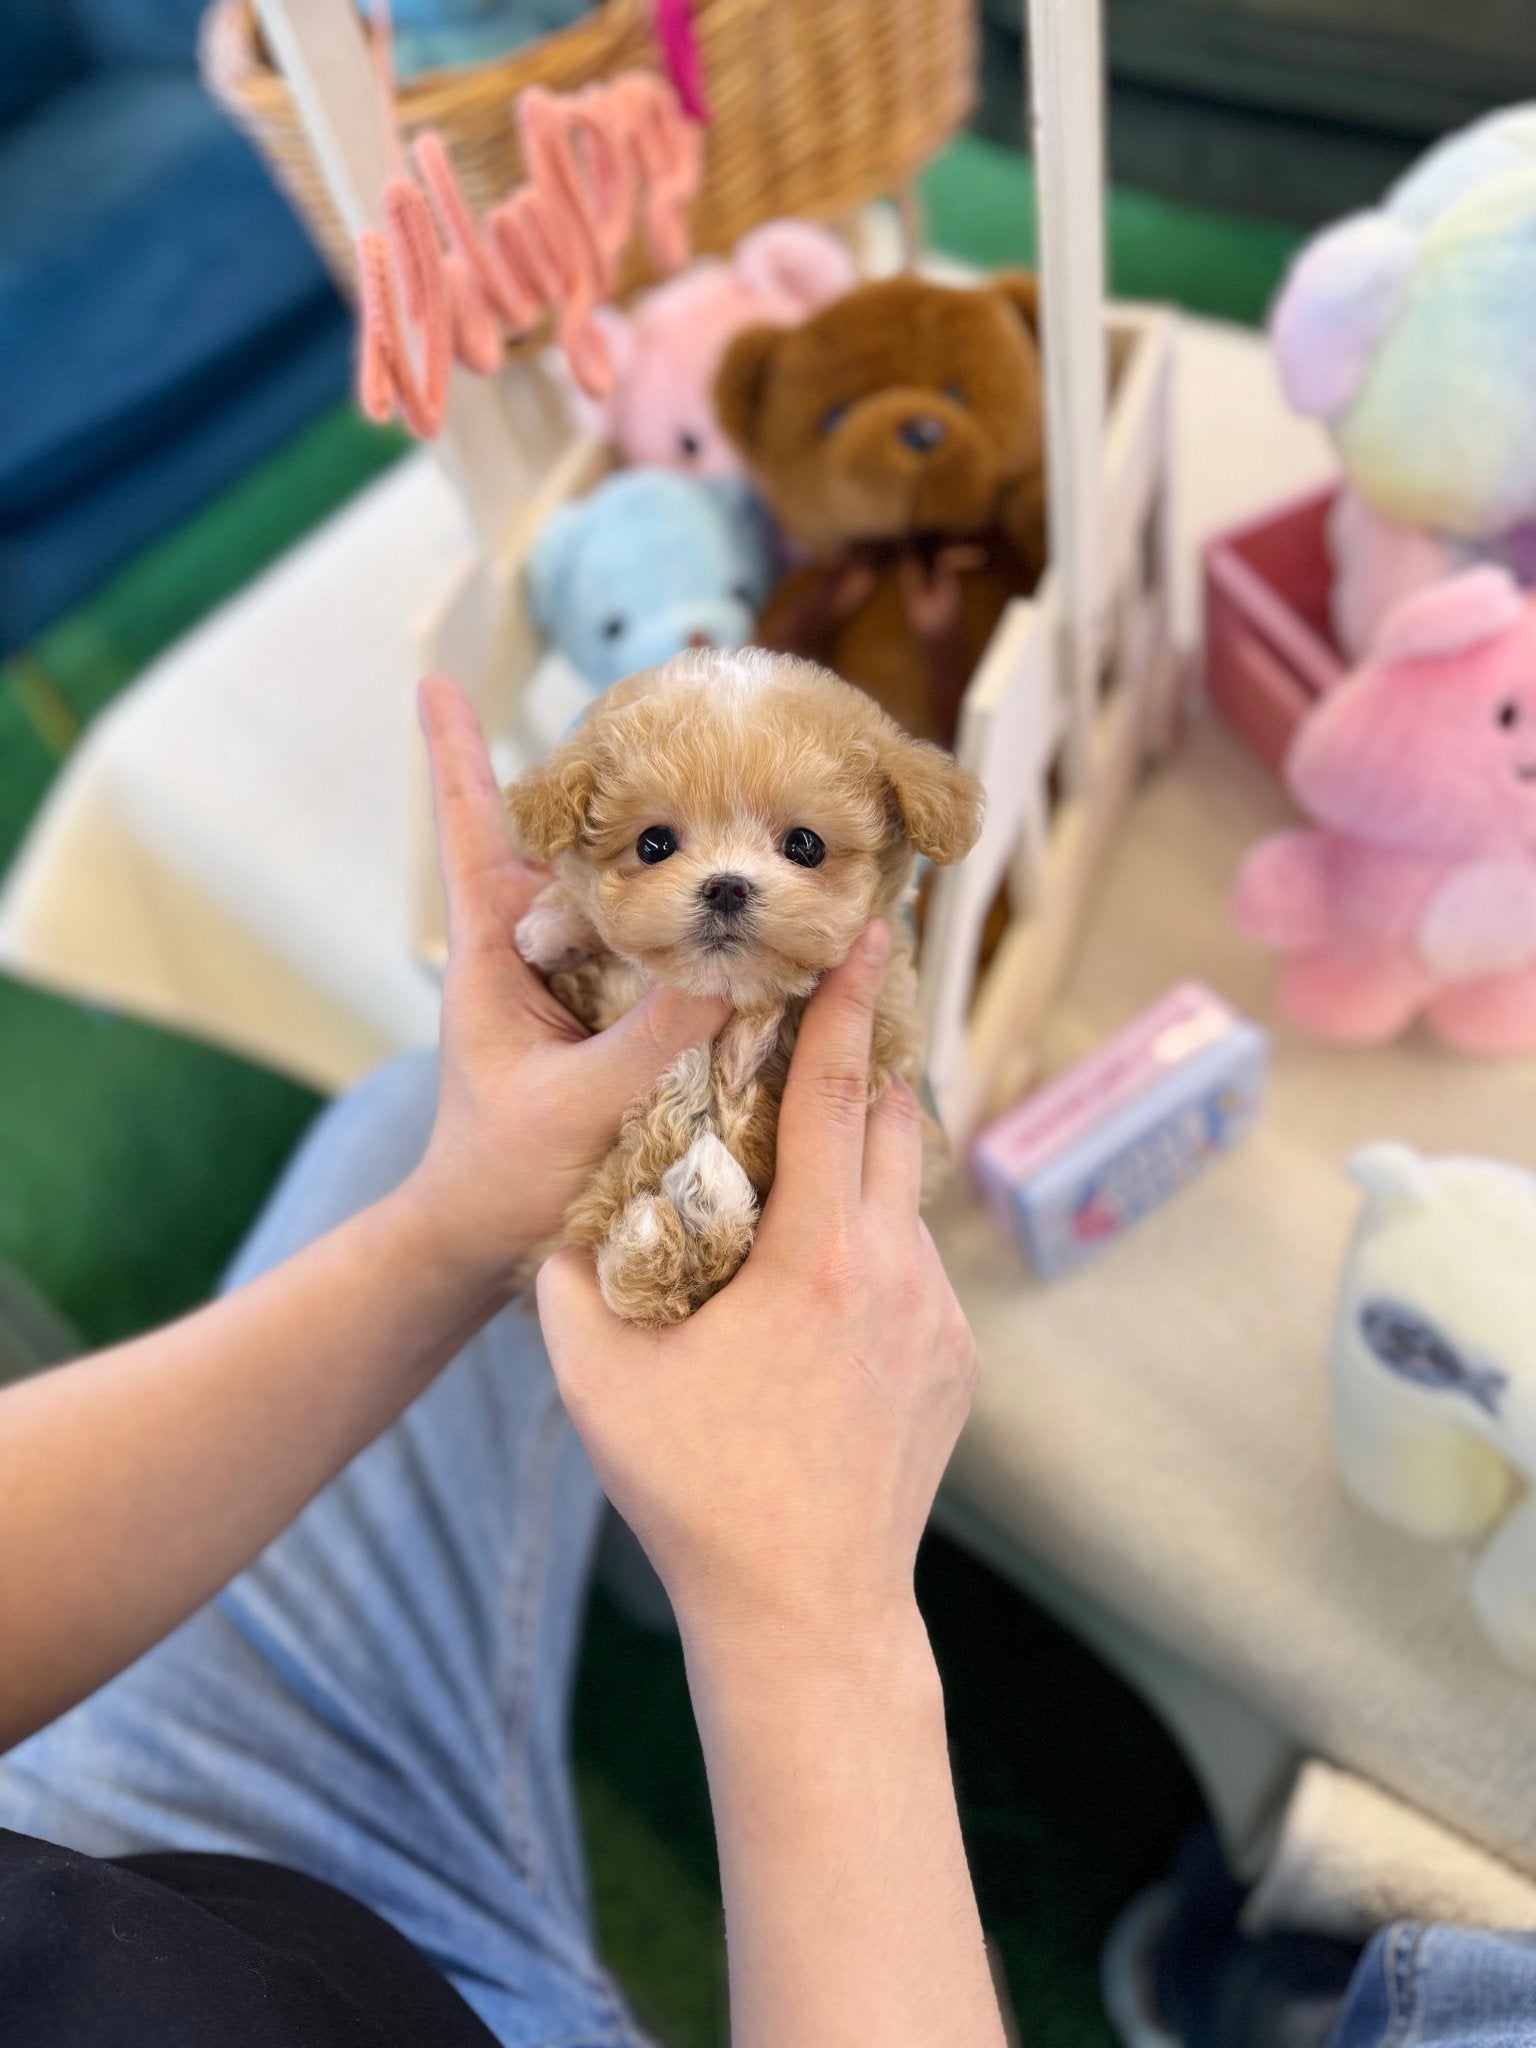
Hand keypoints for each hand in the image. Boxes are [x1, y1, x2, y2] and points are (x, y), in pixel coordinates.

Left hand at [405, 675, 730, 1289]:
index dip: (456, 754)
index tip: (433, 677)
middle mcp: (536, 953)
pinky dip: (701, 932)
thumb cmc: (502, 1177)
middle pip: (566, 842)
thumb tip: (733, 974)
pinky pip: (664, 960)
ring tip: (720, 789)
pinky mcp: (619, 1022)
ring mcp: (580, 985)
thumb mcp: (577, 1108)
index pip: (473, 833)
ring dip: (669, 853)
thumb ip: (651, 1043)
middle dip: (604, 778)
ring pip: (627, 895)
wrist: (488, 1244)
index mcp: (494, 954)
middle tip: (649, 707)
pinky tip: (754, 914)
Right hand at [536, 922, 978, 1659]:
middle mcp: (896, 1271)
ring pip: (908, 1202)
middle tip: (837, 1012)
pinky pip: (917, 1272)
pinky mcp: (955, 1365)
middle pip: (897, 1125)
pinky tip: (826, 1288)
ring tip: (816, 1155)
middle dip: (868, 1061)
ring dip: (868, 1162)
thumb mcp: (594, 1377)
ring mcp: (937, 1320)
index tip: (863, 935)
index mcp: (817, 1256)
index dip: (845, 1004)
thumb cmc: (694, 1490)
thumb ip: (571, 1278)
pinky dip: (876, 1248)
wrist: (806, 1612)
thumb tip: (562, 1216)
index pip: (838, 1093)